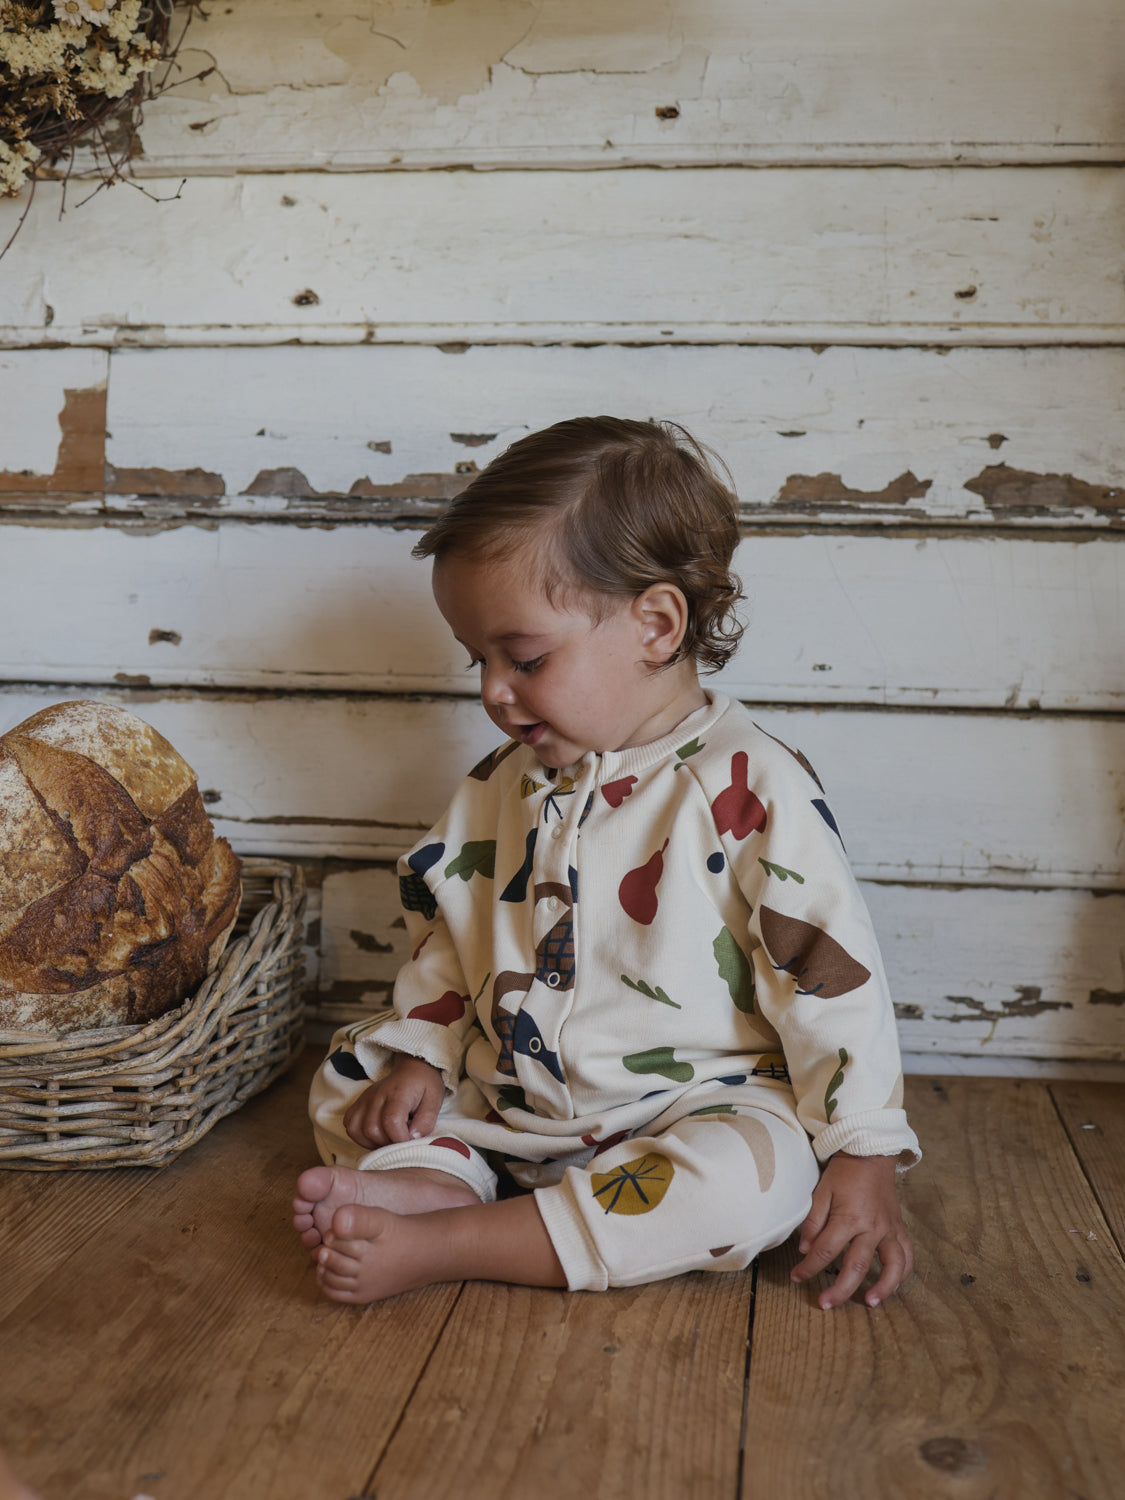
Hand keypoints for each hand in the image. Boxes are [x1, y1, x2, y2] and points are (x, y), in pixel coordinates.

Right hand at [343, 1055, 444, 1148]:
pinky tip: (376, 1136)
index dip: (400, 1139)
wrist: (413, 1069)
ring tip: (389, 1139)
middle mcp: (377, 1095)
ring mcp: (365, 1099)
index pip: (391, 1121)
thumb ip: (427, 1121)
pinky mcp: (358, 1104)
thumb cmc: (425, 1085)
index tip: (411, 1141)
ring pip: (357, 1130)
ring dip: (373, 1142)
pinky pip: (350, 1125)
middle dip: (387, 1143)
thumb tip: (413, 1138)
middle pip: (372, 1129)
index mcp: (398, 1093)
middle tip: (401, 1140)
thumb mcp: (435, 1100)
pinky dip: (360, 1136)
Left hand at [790, 1152, 912, 1309]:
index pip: (825, 1251)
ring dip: (883, 1288)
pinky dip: (902, 1273)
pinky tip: (893, 1285)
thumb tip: (804, 1249)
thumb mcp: (821, 1192)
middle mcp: (872, 1227)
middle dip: (839, 1290)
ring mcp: (889, 1230)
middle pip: (856, 1267)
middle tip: (825, 1304)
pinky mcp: (899, 1228)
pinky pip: (907, 1255)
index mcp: (849, 1218)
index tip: (796, 1277)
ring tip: (869, 1303)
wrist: (870, 1153)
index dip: (809, 1267)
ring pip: (892, 1266)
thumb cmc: (843, 1173)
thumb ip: (813, 1222)